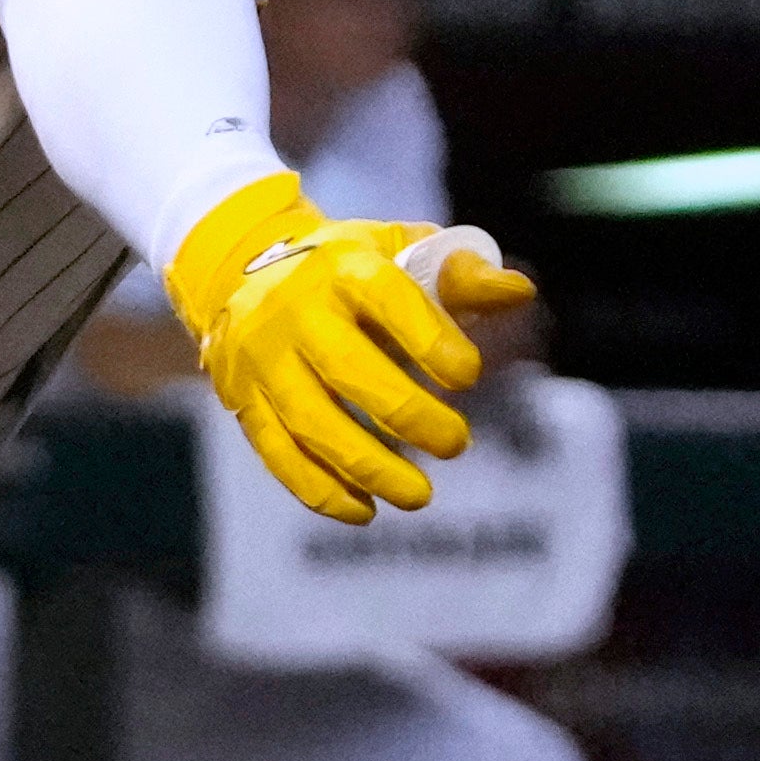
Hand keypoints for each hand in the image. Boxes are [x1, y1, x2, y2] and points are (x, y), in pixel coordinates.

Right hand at [168, 179, 532, 523]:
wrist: (242, 270)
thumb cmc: (346, 269)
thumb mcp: (400, 250)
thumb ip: (460, 275)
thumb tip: (517, 294)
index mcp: (343, 266)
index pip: (388, 299)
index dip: (430, 339)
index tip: (468, 375)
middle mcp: (294, 309)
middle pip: (347, 367)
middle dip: (407, 414)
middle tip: (456, 444)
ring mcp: (261, 359)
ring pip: (310, 422)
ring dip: (368, 467)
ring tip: (419, 495)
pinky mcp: (242, 400)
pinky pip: (278, 454)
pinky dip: (320, 490)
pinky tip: (365, 510)